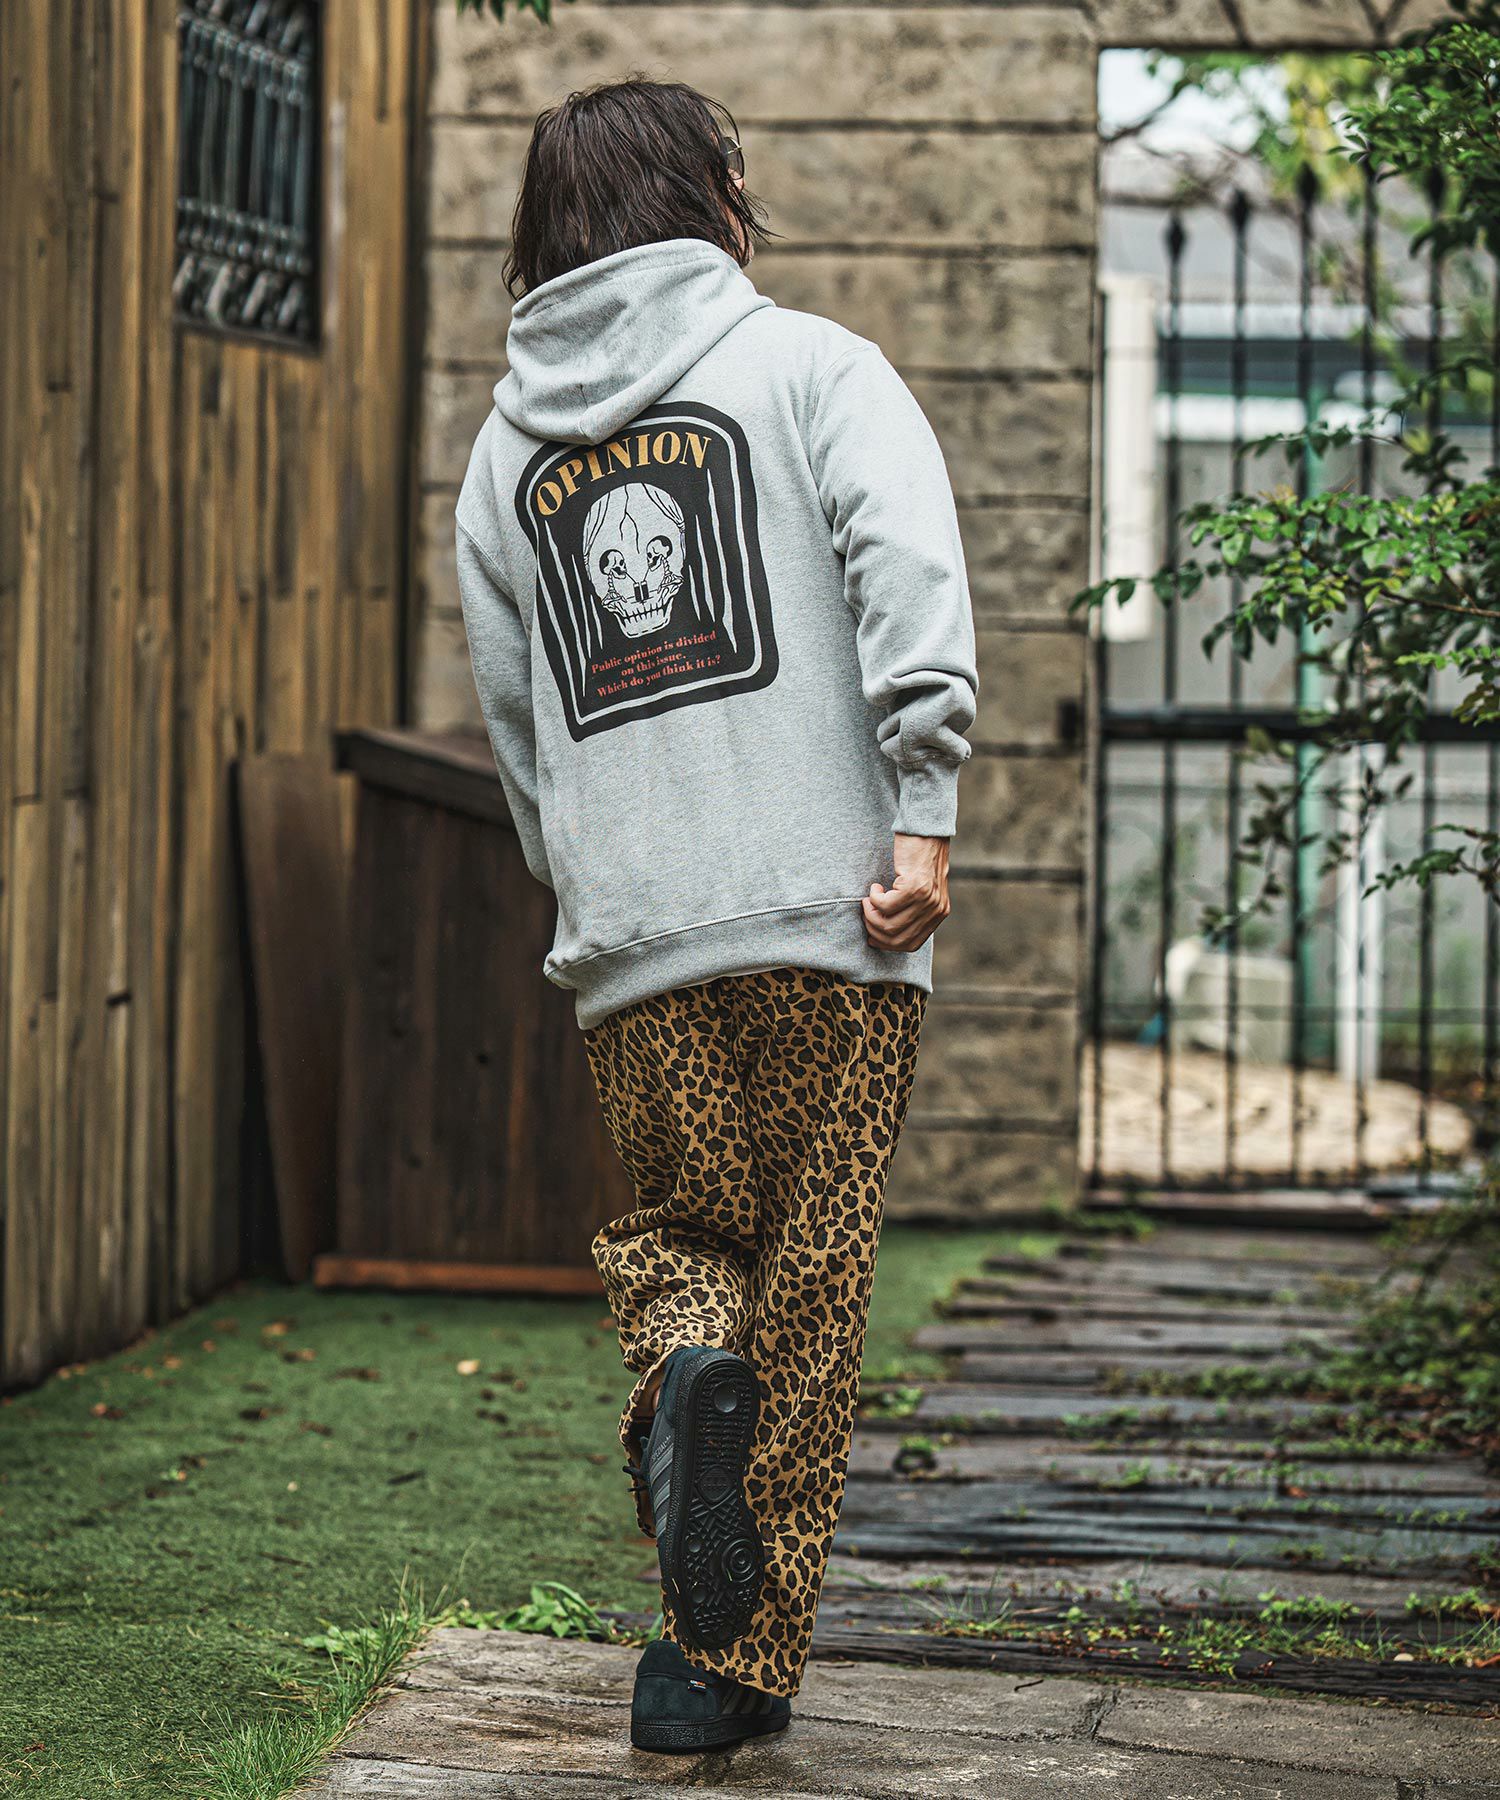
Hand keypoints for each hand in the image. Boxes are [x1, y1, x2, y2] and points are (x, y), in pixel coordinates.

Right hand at [862, 834, 950, 953]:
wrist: (925, 830)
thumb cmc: (919, 857)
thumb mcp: (924, 889)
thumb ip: (914, 910)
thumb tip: (888, 932)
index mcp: (939, 913)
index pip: (911, 944)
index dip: (888, 944)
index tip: (873, 936)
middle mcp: (935, 910)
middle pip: (897, 938)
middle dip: (874, 930)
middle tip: (866, 913)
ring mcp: (926, 900)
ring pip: (888, 924)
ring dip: (871, 914)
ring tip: (869, 900)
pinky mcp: (914, 887)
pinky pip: (884, 905)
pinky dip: (874, 898)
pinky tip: (875, 886)